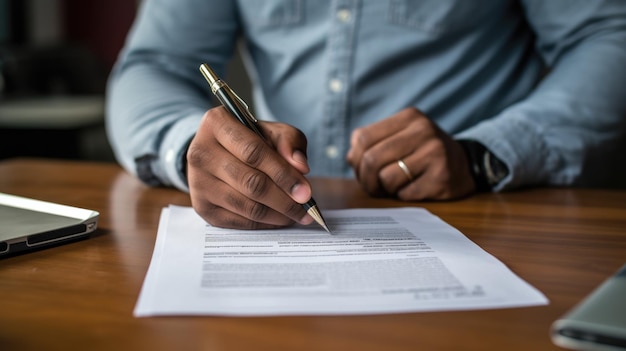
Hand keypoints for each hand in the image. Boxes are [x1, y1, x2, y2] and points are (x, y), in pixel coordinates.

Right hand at [186, 106, 314, 228]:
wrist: (215, 153)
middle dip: (284, 199)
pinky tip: (280, 219)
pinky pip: (238, 221)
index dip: (283, 174)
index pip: (254, 153)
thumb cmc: (248, 140)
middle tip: (307, 208)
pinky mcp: (201, 207)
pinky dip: (264, 224)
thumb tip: (301, 167)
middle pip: (251, 183)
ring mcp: (198, 182)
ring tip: (297, 215)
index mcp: (216, 123)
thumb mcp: (271, 130)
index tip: (306, 191)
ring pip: (246, 206)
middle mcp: (200, 152)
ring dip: (277, 215)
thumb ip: (290, 141)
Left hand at [346, 107, 474, 199]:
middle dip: (365, 179)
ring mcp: (435, 153)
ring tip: (395, 186)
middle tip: (372, 186)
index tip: (361, 169)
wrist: (466, 165)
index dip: (355, 159)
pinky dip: (402, 196)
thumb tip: (351, 158)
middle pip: (371, 159)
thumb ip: (373, 143)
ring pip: (386, 178)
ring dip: (384, 189)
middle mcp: (424, 130)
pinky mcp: (441, 177)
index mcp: (409, 117)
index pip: (363, 137)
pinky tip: (414, 188)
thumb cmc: (423, 152)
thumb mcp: (401, 137)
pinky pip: (405, 194)